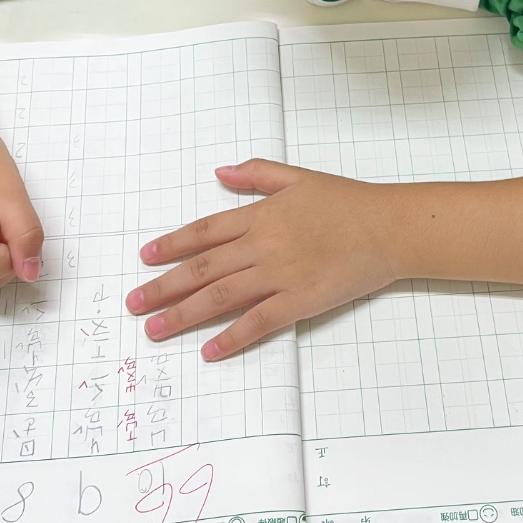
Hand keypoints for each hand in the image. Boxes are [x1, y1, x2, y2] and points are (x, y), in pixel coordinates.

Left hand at [125, 160, 404, 359]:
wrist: (389, 227)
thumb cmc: (349, 201)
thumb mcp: (299, 177)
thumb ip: (257, 174)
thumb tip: (219, 172)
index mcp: (261, 215)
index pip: (205, 232)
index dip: (172, 245)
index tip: (145, 258)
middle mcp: (263, 245)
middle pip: (203, 268)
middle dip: (163, 287)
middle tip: (134, 303)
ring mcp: (280, 274)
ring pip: (221, 297)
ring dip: (184, 314)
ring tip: (155, 329)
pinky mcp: (301, 300)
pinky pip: (259, 322)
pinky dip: (232, 337)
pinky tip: (209, 351)